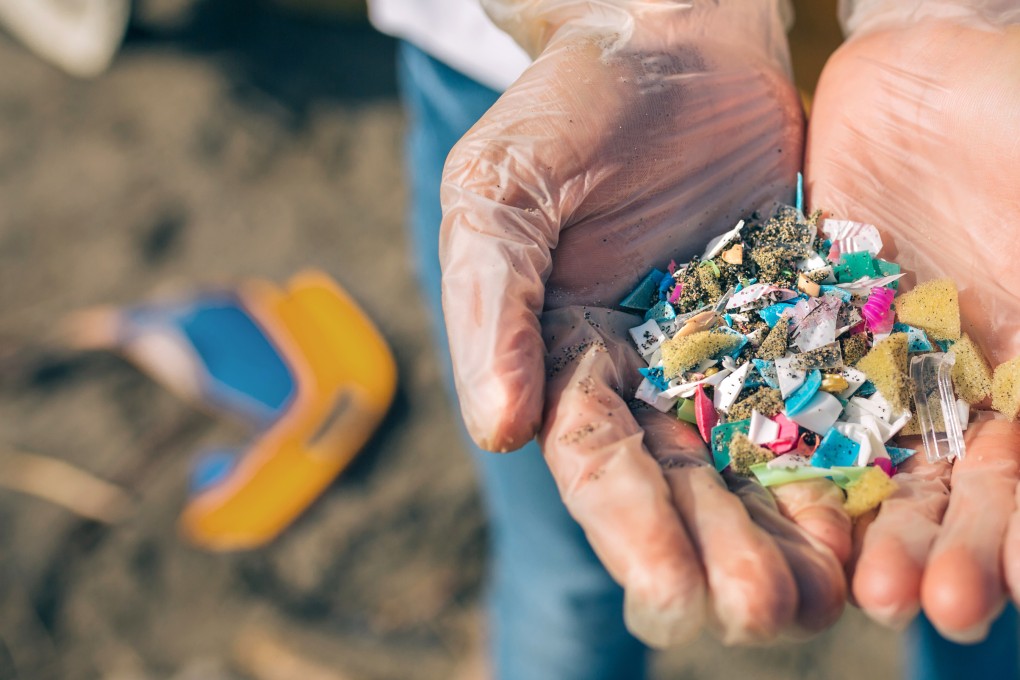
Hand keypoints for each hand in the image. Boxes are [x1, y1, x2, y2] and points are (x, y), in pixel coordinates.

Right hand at [440, 0, 849, 645]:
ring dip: (782, 531)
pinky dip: (841, 458)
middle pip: (678, 481)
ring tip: (821, 596)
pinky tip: (871, 513)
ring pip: (752, 460)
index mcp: (560, 355)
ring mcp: (721, 352)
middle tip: (761, 614)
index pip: (593, 454)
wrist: (672, 35)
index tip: (667, 588)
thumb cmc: (569, 107)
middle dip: (715, 549)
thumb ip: (491, 304)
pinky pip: (820, 397)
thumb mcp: (499, 191)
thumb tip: (498, 432)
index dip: (627, 524)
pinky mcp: (793, 321)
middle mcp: (641, 372)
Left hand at [806, 6, 1019, 641]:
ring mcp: (853, 348)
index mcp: (1012, 374)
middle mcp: (930, 378)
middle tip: (894, 601)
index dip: (998, 538)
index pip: (1009, 478)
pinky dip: (753, 427)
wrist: (938, 59)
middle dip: (915, 545)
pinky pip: (761, 377)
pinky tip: (741, 478)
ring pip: (839, 444)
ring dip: (831, 513)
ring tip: (808, 575)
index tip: (977, 596)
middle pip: (923, 482)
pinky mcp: (784, 310)